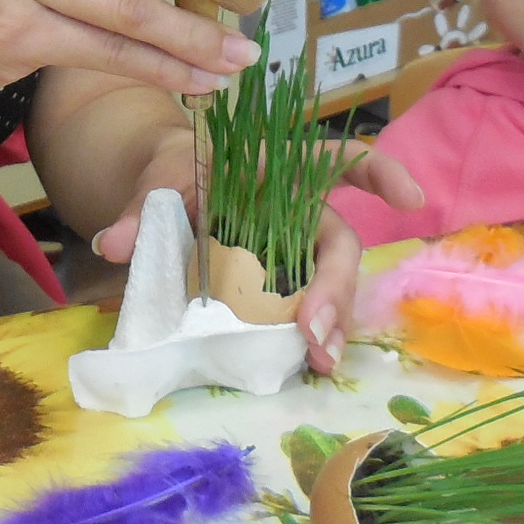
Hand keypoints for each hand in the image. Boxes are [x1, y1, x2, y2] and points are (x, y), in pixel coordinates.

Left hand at [92, 133, 425, 374]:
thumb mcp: (158, 180)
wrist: (163, 192)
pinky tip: (309, 364)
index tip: (411, 199)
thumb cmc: (176, 172)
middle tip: (317, 329)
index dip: (379, 173)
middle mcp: (301, 210)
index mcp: (278, 168)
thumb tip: (112, 243)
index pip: (338, 159)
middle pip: (338, 244)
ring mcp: (296, 251)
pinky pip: (308, 310)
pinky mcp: (283, 285)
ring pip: (331, 286)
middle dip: (336, 287)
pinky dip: (313, 336)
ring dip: (334, 323)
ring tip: (320, 360)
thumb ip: (140, 208)